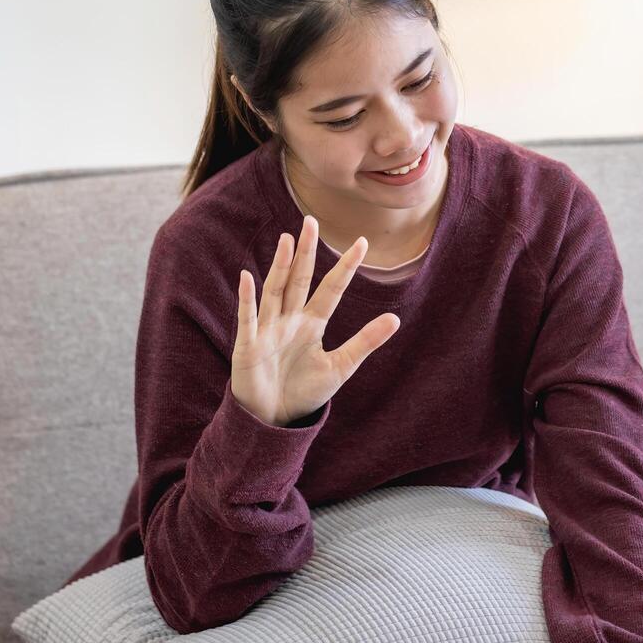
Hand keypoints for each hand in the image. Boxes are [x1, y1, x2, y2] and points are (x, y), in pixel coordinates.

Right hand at [230, 215, 399, 426]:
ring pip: (275, 291)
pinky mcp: (249, 345)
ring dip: (280, 266)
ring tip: (287, 240)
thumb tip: (396, 319)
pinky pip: (248, 318)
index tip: (362, 243)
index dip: (345, 267)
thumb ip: (364, 342)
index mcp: (312, 324)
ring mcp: (268, 329)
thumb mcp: (340, 367)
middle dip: (306, 252)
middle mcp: (290, 320)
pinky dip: (247, 299)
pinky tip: (248, 277)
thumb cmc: (304, 392)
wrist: (273, 420)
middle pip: (299, 279)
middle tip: (311, 221)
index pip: (331, 289)